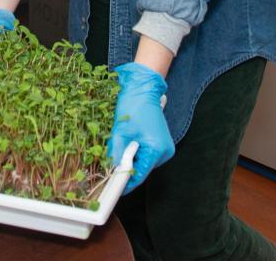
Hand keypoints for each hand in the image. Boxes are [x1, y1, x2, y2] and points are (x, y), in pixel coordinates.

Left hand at [108, 62, 174, 193]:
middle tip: (112, 162)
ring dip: (131, 159)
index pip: (139, 175)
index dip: (125, 182)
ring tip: (122, 145)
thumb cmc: (133, 105)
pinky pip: (147, 154)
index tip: (112, 188)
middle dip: (127, 167)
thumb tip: (110, 172)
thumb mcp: (121, 132)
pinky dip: (136, 152)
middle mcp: (165, 152)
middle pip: (142, 169)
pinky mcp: (161, 142)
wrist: (143, 87)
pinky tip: (130, 141)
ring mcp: (165, 147)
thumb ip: (116, 155)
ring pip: (144, 162)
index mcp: (157, 149)